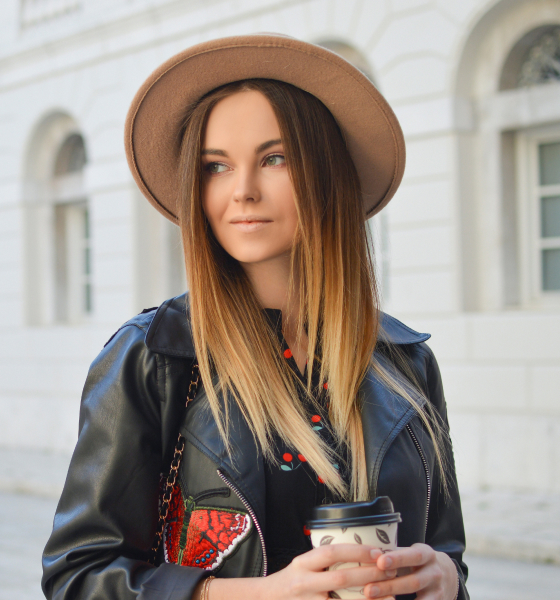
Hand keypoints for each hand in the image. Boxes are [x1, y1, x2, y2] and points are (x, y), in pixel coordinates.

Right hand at [263, 544, 397, 599]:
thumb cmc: (290, 582)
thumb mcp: (302, 566)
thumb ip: (324, 562)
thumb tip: (359, 554)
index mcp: (303, 563)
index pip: (332, 552)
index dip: (357, 551)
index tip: (378, 552)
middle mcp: (304, 582)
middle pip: (342, 577)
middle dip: (369, 574)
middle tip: (391, 572)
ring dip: (369, 599)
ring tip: (391, 596)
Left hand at [363, 544, 458, 599]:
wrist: (448, 575)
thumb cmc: (418, 562)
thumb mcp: (411, 553)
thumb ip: (394, 554)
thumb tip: (365, 555)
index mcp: (426, 554)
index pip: (413, 555)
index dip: (397, 559)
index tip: (380, 562)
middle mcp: (434, 573)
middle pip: (413, 582)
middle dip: (390, 587)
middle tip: (369, 589)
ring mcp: (438, 592)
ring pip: (418, 599)